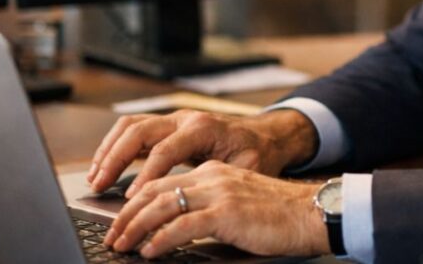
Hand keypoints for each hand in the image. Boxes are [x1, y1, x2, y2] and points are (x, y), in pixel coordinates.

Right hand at [87, 109, 318, 195]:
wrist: (266, 136)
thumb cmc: (258, 154)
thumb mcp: (246, 169)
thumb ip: (219, 179)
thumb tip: (194, 199)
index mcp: (203, 128)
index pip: (166, 150)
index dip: (146, 174)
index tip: (132, 198)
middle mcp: (185, 118)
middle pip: (140, 131)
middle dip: (115, 158)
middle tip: (98, 185)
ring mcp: (174, 119)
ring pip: (131, 125)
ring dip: (109, 149)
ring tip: (94, 177)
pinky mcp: (168, 126)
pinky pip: (134, 130)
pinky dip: (115, 146)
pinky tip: (105, 167)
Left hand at [103, 161, 328, 257]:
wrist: (310, 212)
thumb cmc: (278, 215)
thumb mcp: (237, 203)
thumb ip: (208, 209)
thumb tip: (176, 229)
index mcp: (212, 171)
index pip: (163, 182)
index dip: (136, 203)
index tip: (122, 222)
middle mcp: (212, 176)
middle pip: (154, 190)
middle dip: (127, 215)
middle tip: (112, 235)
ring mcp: (219, 192)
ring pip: (163, 205)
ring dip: (136, 227)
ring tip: (121, 245)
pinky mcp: (227, 213)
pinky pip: (183, 225)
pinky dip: (161, 239)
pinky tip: (150, 251)